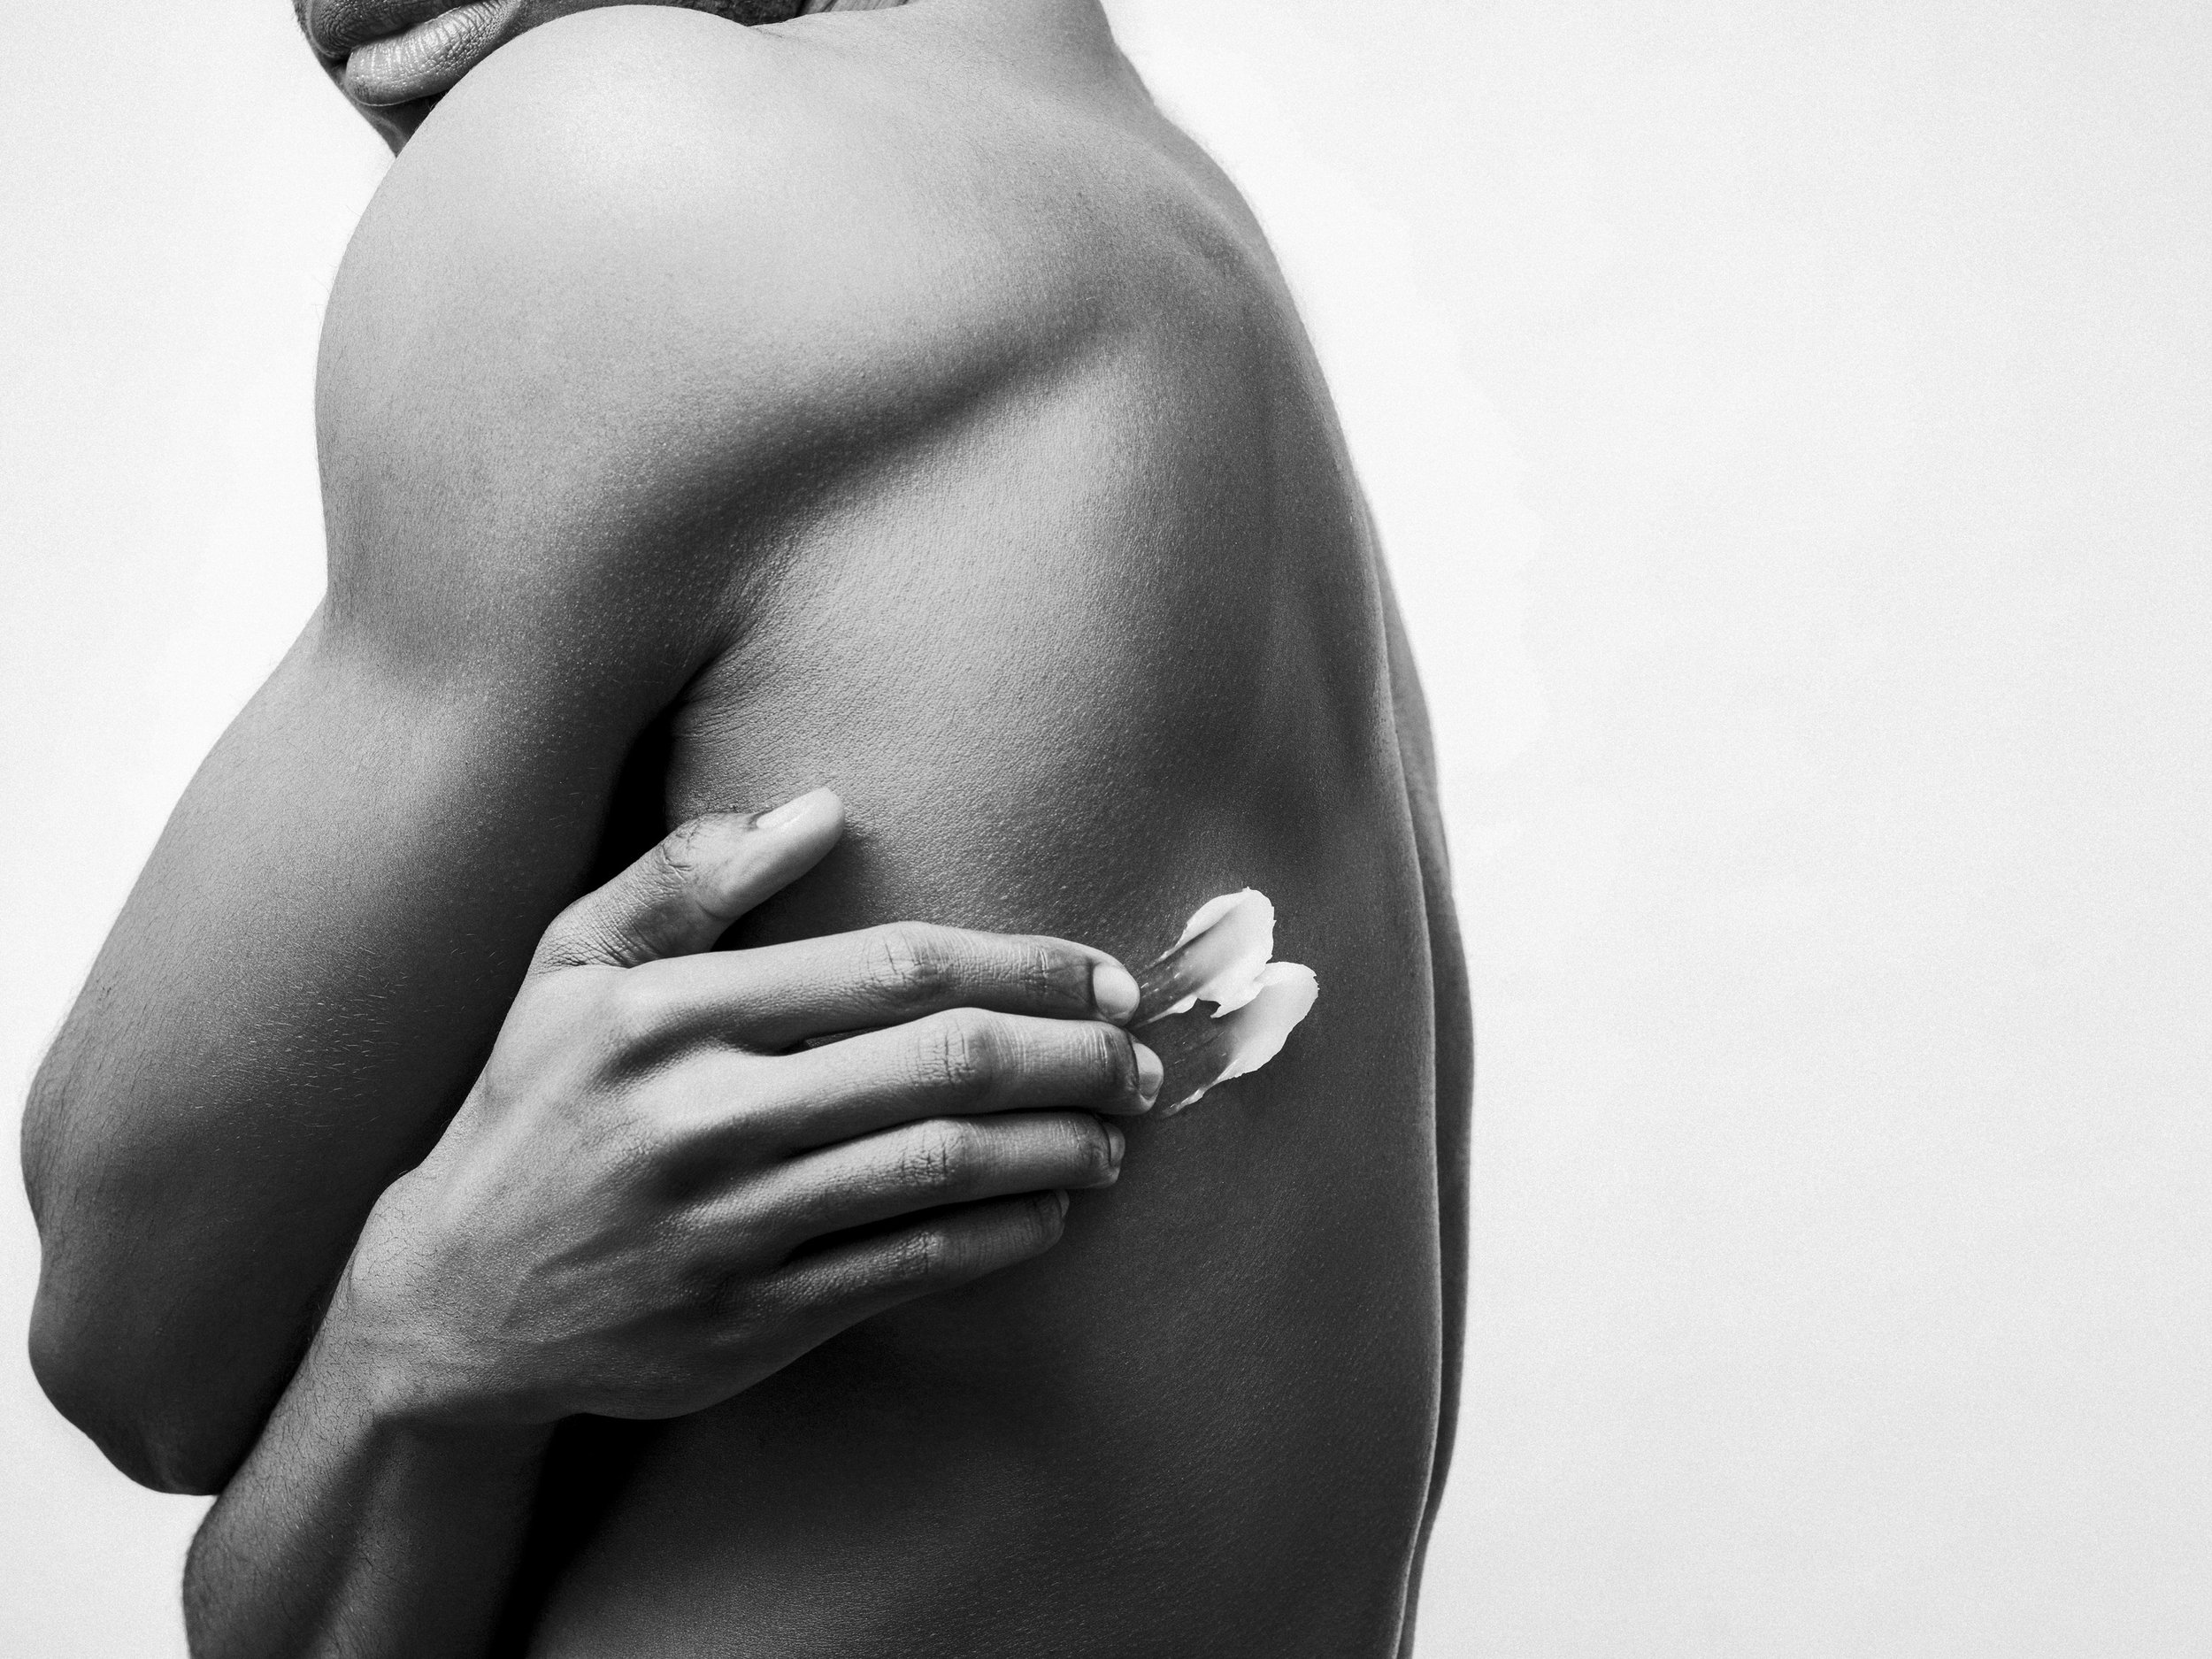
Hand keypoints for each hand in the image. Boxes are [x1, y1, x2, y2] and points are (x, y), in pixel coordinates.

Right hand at [330, 789, 1158, 1427]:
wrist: (444, 1302)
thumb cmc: (529, 1109)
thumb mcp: (569, 969)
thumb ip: (687, 879)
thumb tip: (820, 808)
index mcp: (671, 1012)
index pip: (892, 966)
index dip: (1022, 965)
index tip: (1100, 974)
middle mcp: (705, 1115)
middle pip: (943, 1065)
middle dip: (1072, 1054)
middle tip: (1142, 1055)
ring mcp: (730, 1226)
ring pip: (943, 1170)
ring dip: (1059, 1145)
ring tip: (1119, 1131)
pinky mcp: (748, 1323)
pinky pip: (909, 1268)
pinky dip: (1000, 1235)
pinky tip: (1051, 1210)